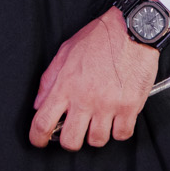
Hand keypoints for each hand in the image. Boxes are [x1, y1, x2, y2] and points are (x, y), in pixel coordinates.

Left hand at [29, 7, 158, 149]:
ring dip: (96, 133)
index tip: (40, 141)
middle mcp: (85, 99)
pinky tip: (117, 118)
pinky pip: (122, 135)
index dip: (37, 139)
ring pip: (97, 141)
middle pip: (70, 141)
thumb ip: (49, 80)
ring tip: (99, 119)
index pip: (42, 124)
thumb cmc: (99, 38)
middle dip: (70, 140)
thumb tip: (38, 104)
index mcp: (65, 86)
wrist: (132, 29)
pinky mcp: (130, 106)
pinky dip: (119, 130)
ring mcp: (108, 105)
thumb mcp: (65, 52)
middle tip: (75, 130)